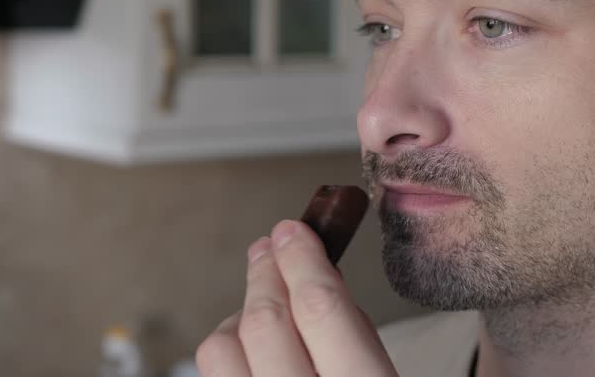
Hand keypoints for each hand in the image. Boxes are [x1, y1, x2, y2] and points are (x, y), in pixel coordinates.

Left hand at [196, 220, 398, 376]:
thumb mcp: (381, 374)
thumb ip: (354, 334)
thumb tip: (318, 273)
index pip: (320, 310)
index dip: (302, 260)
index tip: (295, 231)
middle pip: (265, 322)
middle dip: (267, 272)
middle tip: (272, 247)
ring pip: (222, 347)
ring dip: (242, 313)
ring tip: (266, 304)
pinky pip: (214, 371)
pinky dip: (231, 346)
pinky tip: (253, 346)